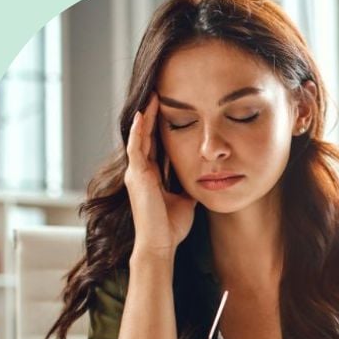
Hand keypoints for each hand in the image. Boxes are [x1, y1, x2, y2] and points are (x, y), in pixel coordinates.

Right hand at [124, 92, 196, 256]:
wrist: (160, 245)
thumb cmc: (171, 228)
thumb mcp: (185, 201)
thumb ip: (188, 187)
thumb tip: (203, 178)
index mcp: (151, 176)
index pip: (155, 145)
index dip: (160, 127)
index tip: (169, 109)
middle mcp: (140, 172)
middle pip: (145, 136)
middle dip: (151, 115)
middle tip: (158, 93)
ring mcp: (136, 173)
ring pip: (139, 137)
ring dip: (145, 117)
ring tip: (152, 96)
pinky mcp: (137, 176)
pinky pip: (135, 147)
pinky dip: (138, 130)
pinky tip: (141, 115)